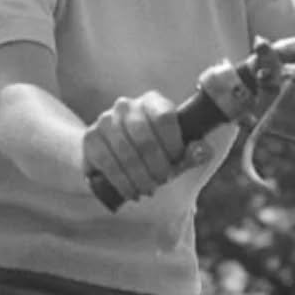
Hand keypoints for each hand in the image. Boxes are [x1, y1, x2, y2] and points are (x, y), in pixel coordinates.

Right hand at [81, 91, 212, 204]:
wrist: (112, 156)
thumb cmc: (152, 154)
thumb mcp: (175, 154)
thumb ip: (192, 153)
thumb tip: (204, 150)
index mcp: (153, 102)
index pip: (165, 118)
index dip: (173, 144)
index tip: (176, 162)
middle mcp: (127, 106)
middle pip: (145, 138)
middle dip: (157, 166)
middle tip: (162, 182)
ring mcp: (106, 120)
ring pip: (126, 153)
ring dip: (140, 177)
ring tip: (148, 190)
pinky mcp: (91, 138)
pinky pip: (108, 162)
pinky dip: (123, 182)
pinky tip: (131, 191)